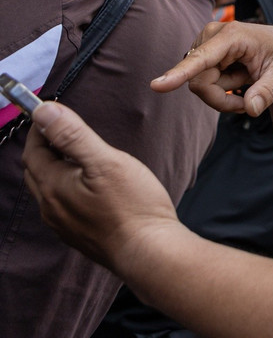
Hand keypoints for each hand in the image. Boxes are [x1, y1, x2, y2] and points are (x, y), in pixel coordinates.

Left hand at [22, 102, 181, 271]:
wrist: (149, 252)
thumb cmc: (133, 206)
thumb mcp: (106, 161)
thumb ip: (73, 135)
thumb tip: (44, 111)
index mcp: (54, 186)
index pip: (34, 150)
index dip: (40, 128)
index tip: (53, 111)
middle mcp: (51, 208)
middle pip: (36, 170)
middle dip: (45, 146)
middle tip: (64, 128)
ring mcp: (63, 224)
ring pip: (48, 189)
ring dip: (54, 168)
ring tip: (77, 154)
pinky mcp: (78, 235)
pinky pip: (62, 205)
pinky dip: (66, 187)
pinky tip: (88, 185)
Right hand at [152, 21, 272, 116]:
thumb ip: (269, 91)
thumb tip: (253, 109)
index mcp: (233, 36)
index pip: (202, 59)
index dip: (179, 74)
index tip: (156, 86)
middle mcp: (212, 35)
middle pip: (199, 84)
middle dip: (223, 100)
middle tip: (251, 101)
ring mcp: (204, 45)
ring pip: (199, 87)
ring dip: (225, 96)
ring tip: (248, 82)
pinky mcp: (201, 55)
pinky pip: (201, 85)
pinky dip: (221, 92)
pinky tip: (239, 80)